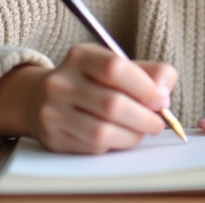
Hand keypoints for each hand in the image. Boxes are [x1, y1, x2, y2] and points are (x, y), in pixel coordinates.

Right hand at [0, 44, 177, 154]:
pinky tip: (121, 136)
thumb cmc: (90, 81)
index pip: (116, 68)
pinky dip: (115, 144)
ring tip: (143, 130)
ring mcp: (53, 112)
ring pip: (103, 131)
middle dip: (144, 117)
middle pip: (112, 104)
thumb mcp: (115, 64)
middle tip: (158, 122)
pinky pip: (93, 147)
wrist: (39, 97)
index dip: (145, 87)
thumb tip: (164, 92)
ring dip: (133, 135)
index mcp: (80, 56)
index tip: (162, 100)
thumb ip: (148, 72)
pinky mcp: (53, 138)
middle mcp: (61, 82)